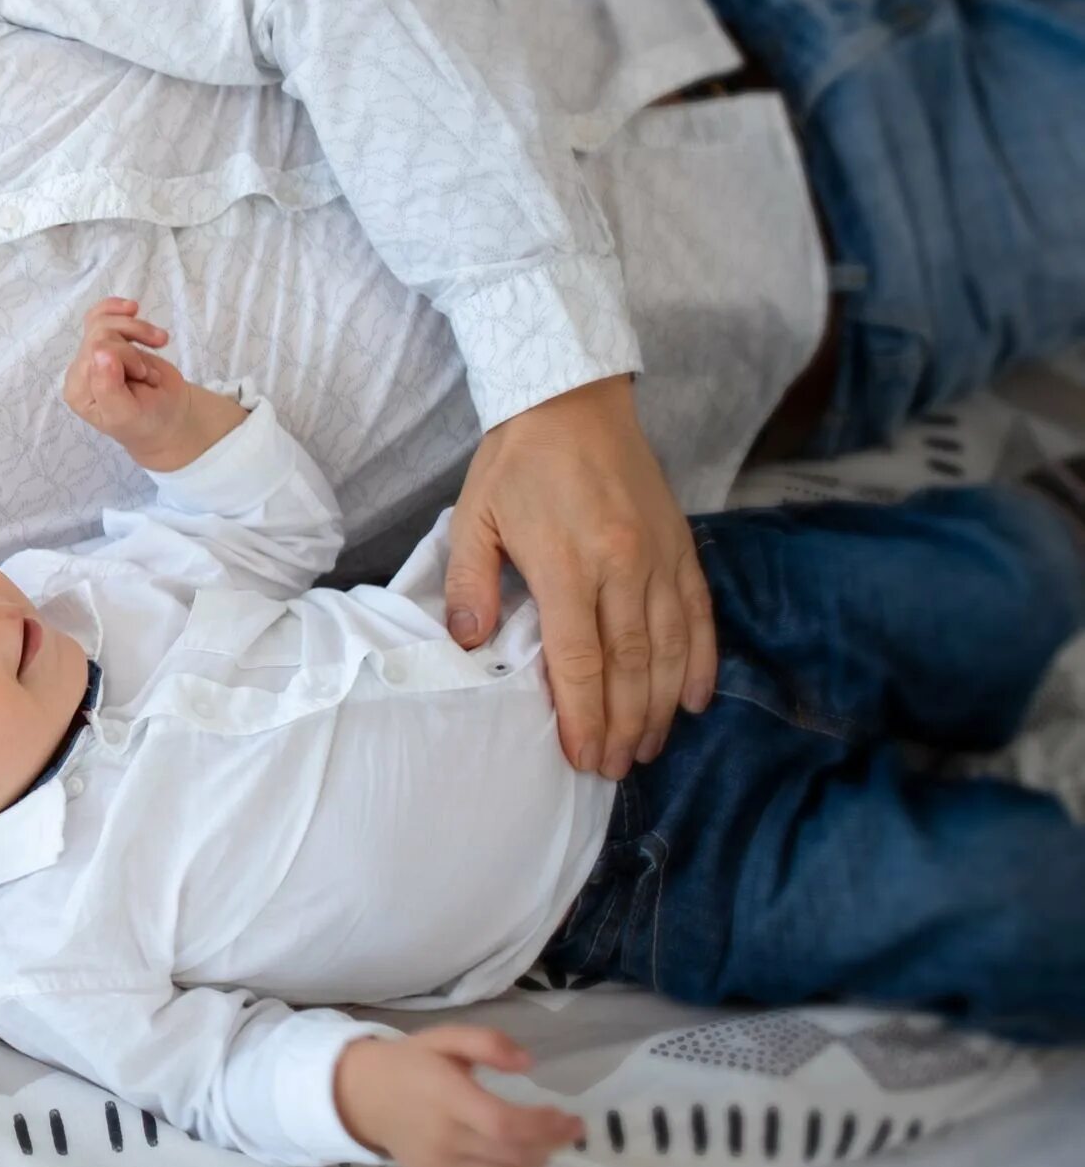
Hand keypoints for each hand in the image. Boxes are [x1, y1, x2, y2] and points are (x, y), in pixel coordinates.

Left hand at [59, 298, 241, 472]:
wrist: (167, 417)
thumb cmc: (146, 421)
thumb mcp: (127, 413)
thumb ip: (109, 387)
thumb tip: (100, 351)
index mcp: (78, 390)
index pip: (94, 352)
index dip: (125, 356)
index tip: (144, 376)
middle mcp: (81, 370)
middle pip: (100, 333)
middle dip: (133, 349)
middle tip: (148, 374)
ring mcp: (94, 354)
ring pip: (106, 320)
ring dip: (138, 330)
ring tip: (159, 343)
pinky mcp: (109, 342)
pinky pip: (102, 314)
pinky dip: (119, 309)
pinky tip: (133, 308)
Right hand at [332, 1027, 581, 1166]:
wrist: (362, 1095)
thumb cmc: (410, 1063)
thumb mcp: (445, 1038)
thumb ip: (487, 1043)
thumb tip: (528, 1063)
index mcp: (446, 1096)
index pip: (504, 1124)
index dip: (544, 1126)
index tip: (568, 1117)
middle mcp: (443, 1136)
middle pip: (511, 1154)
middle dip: (550, 1144)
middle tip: (568, 1131)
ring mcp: (438, 1164)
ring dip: (534, 1164)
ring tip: (546, 1145)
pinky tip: (518, 1163)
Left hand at [445, 375, 715, 778]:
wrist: (573, 398)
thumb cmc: (516, 462)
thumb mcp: (474, 517)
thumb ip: (470, 583)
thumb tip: (467, 643)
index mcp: (567, 562)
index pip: (579, 659)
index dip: (582, 714)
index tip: (580, 756)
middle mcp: (622, 564)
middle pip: (629, 664)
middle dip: (623, 723)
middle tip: (614, 768)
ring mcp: (659, 556)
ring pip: (669, 647)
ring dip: (660, 704)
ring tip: (648, 748)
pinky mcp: (682, 544)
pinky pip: (699, 613)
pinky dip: (700, 659)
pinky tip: (695, 698)